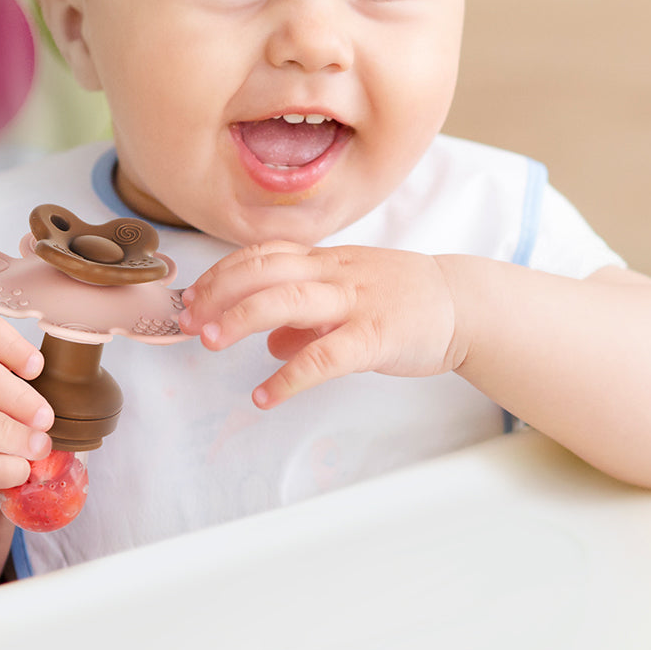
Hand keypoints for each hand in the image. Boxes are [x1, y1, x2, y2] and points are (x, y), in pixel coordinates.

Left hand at [180, 243, 463, 408]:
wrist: (462, 303)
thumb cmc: (401, 297)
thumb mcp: (348, 294)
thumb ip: (306, 317)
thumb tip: (269, 343)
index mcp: (324, 260)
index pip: (262, 254)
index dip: (221, 272)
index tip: (192, 295)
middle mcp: (333, 272)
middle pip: (264, 270)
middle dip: (219, 291)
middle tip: (188, 319)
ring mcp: (354, 301)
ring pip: (287, 300)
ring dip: (240, 318)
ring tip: (209, 341)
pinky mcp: (375, 335)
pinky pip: (325, 356)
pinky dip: (289, 376)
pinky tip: (265, 395)